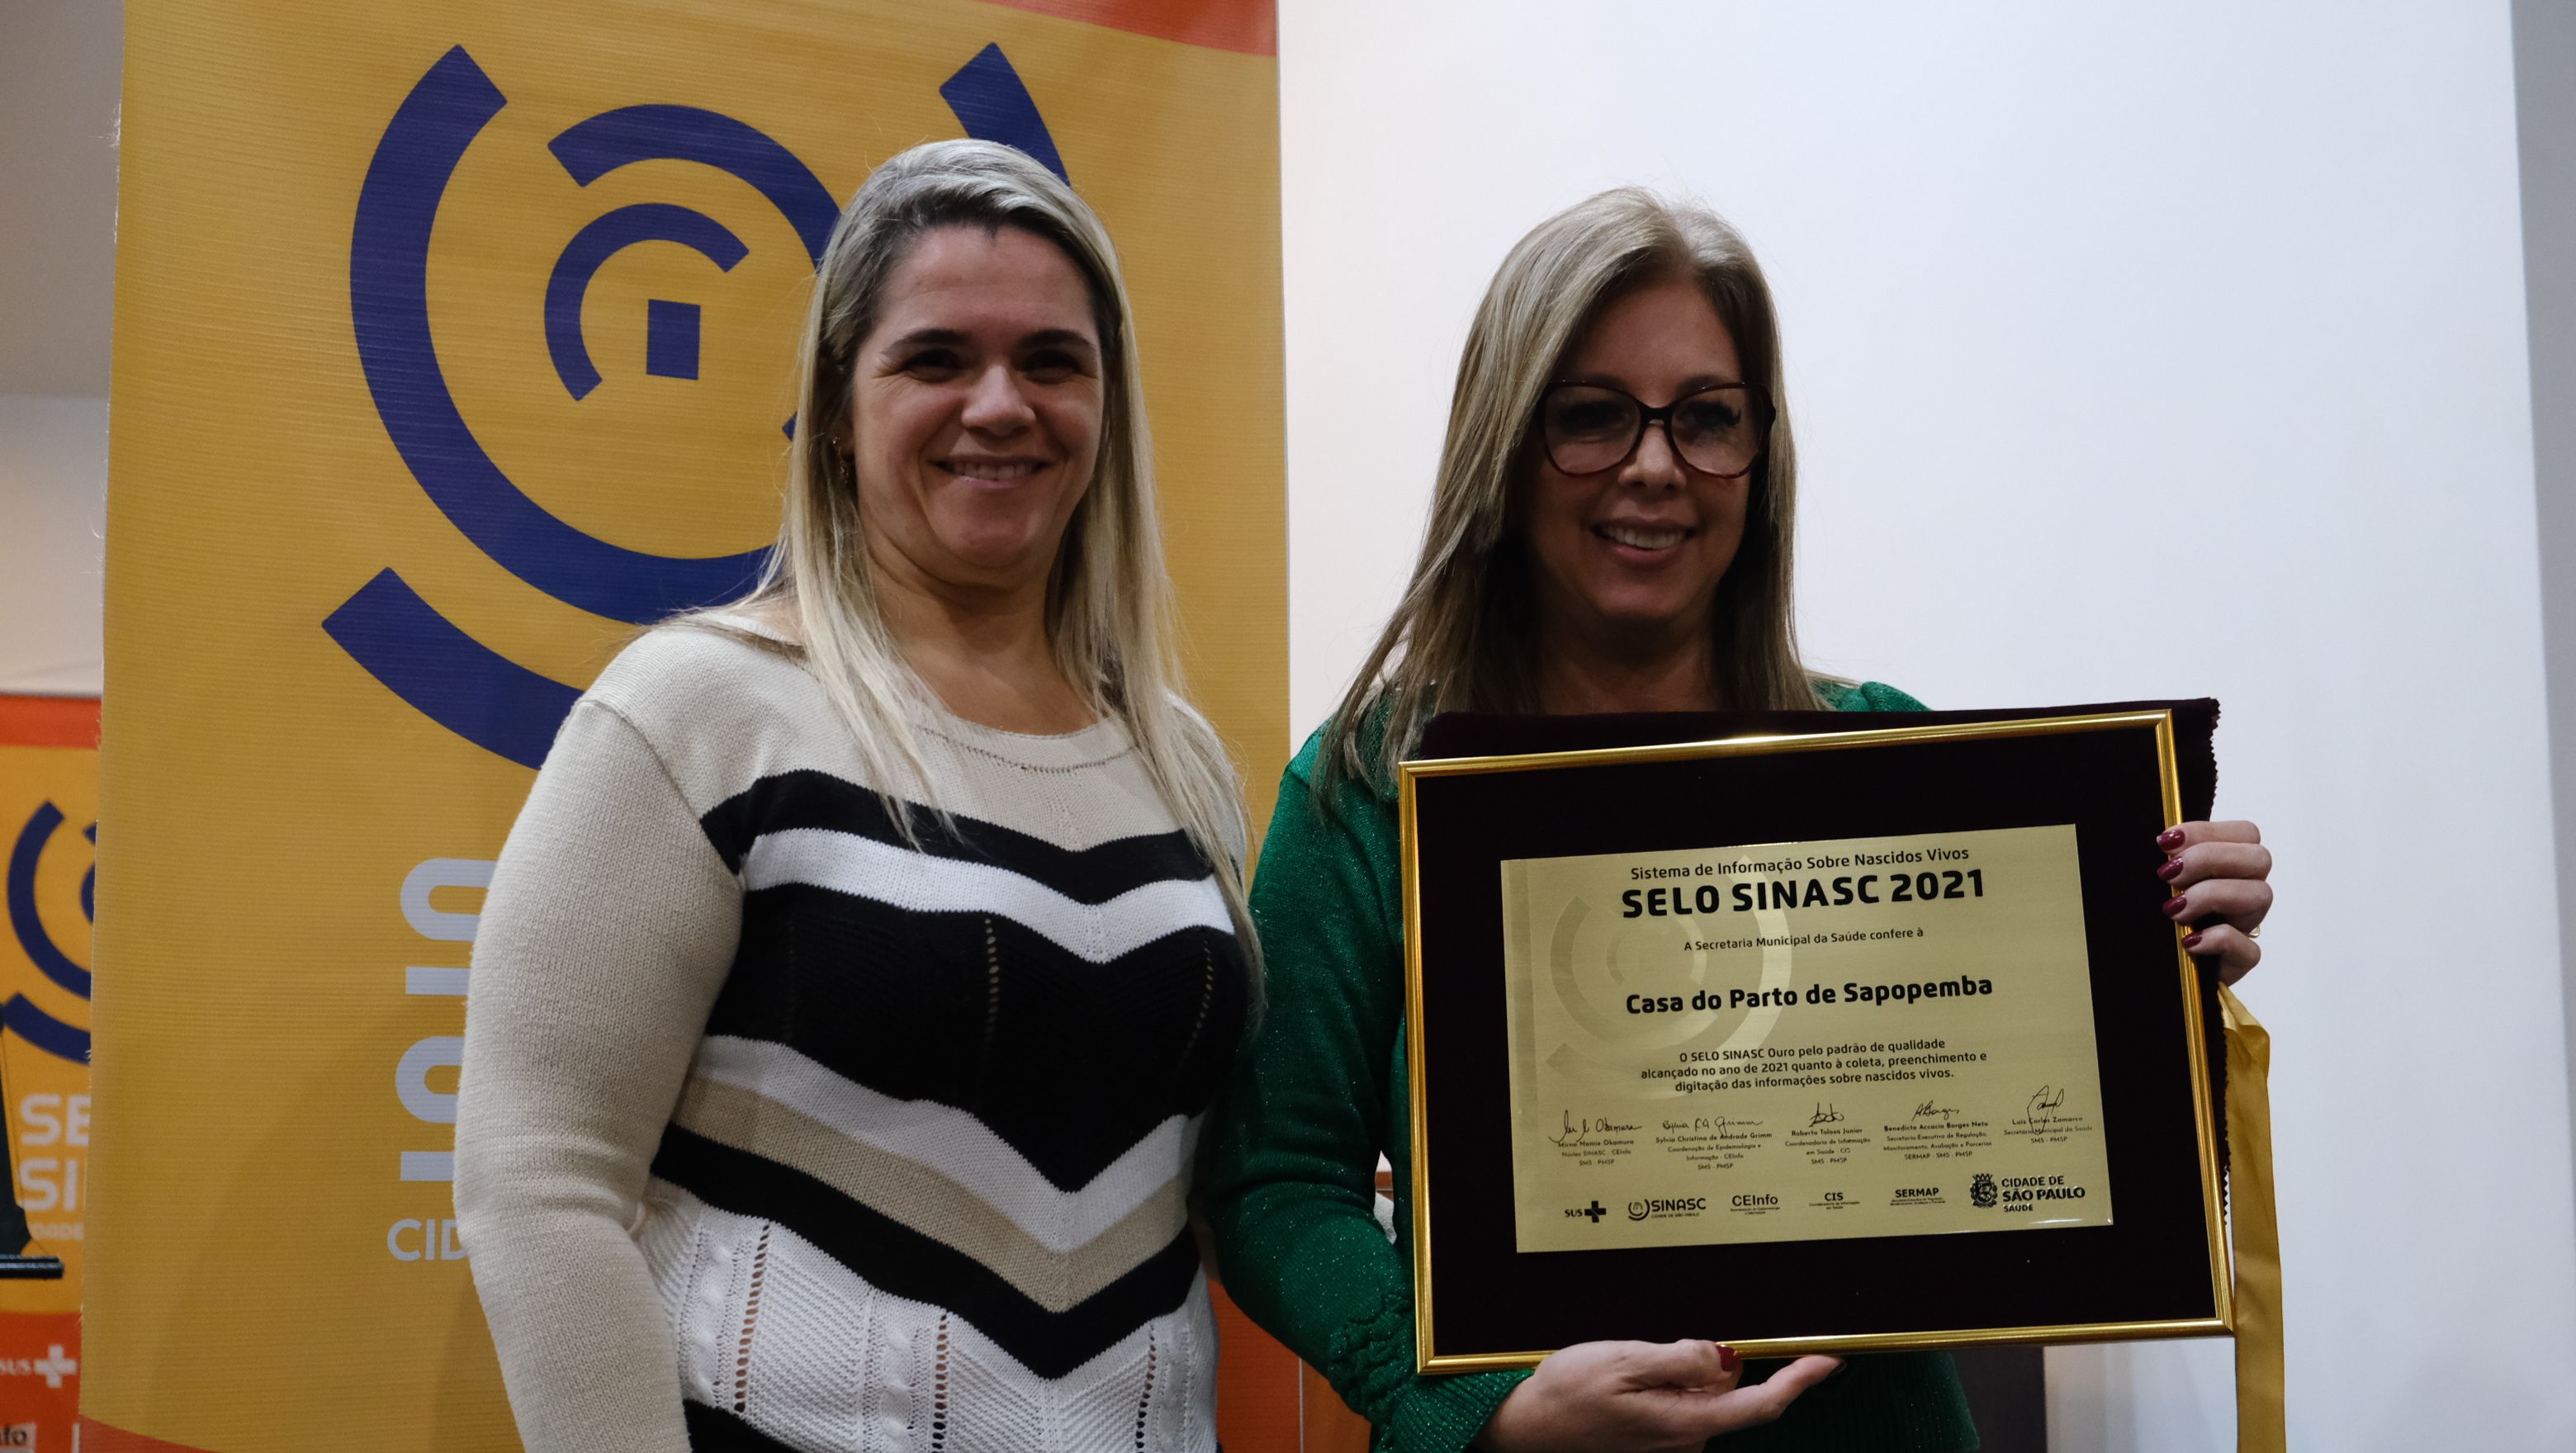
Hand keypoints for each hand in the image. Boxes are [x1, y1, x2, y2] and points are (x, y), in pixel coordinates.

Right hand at [1475, 1340, 1841, 1451]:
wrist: (1524, 1429)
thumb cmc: (1566, 1395)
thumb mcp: (1624, 1359)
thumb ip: (1682, 1358)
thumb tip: (1727, 1357)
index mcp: (1685, 1421)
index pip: (1761, 1403)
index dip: (1799, 1381)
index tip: (1828, 1360)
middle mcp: (1686, 1440)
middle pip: (1729, 1391)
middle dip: (1708, 1361)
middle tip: (1650, 1349)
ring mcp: (1671, 1444)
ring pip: (1701, 1396)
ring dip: (1679, 1374)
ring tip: (1624, 1367)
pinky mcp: (1655, 1441)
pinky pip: (1679, 1404)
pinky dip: (1664, 1386)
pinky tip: (1624, 1383)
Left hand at [2157, 821, 2271, 983]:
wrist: (2144, 966)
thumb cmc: (2151, 917)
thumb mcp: (2156, 882)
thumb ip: (2168, 859)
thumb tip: (2162, 839)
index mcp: (2228, 866)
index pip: (2246, 833)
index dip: (2208, 831)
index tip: (2165, 842)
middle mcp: (2244, 891)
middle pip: (2259, 859)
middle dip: (2209, 858)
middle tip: (2168, 875)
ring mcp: (2245, 926)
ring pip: (2261, 895)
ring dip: (2212, 895)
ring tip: (2173, 909)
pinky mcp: (2241, 960)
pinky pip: (2250, 949)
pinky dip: (2219, 940)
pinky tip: (2189, 941)